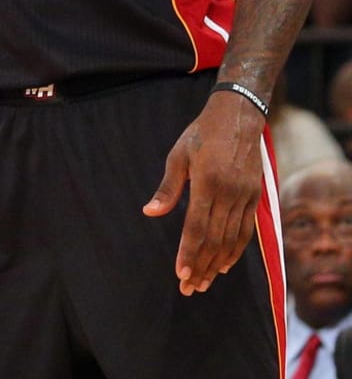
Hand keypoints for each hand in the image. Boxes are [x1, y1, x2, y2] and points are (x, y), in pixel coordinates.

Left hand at [142, 90, 265, 294]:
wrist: (238, 117)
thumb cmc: (201, 135)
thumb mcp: (179, 155)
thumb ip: (168, 188)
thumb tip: (150, 212)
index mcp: (207, 183)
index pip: (196, 227)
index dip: (189, 253)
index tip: (181, 273)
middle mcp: (229, 194)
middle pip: (214, 239)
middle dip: (201, 266)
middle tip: (189, 288)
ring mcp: (245, 197)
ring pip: (231, 240)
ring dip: (217, 264)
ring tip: (204, 282)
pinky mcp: (255, 197)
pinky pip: (245, 231)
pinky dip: (235, 250)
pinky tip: (224, 264)